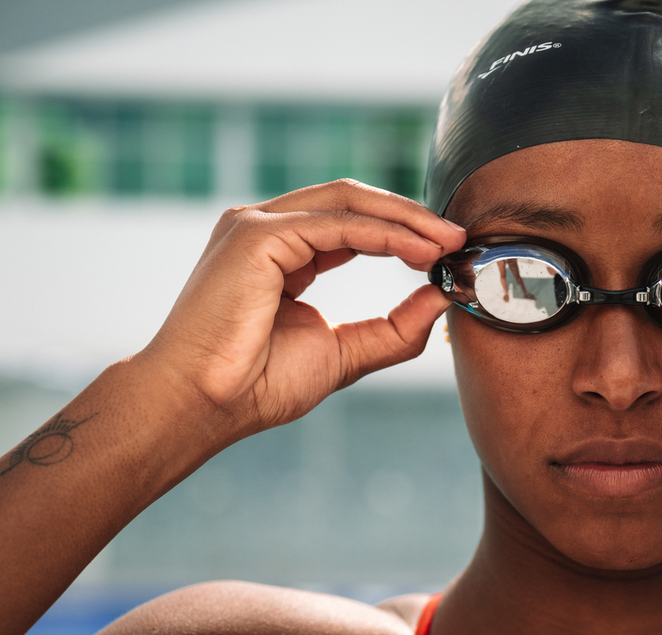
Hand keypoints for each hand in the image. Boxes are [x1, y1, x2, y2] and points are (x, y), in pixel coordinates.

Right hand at [137, 180, 465, 437]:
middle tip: (458, 239)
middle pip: (351, 202)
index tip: (448, 253)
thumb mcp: (343, 353)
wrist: (203, 405)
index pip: (350, 224)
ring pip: (346, 203)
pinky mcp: (255, 236)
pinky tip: (417, 252)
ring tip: (446, 244)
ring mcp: (254, 227)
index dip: (402, 233)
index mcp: (280, 254)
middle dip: (411, 217)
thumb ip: (392, 327)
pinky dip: (383, 234)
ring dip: (404, 220)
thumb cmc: (255, 386)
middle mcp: (263, 231)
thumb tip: (439, 299)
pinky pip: (335, 224)